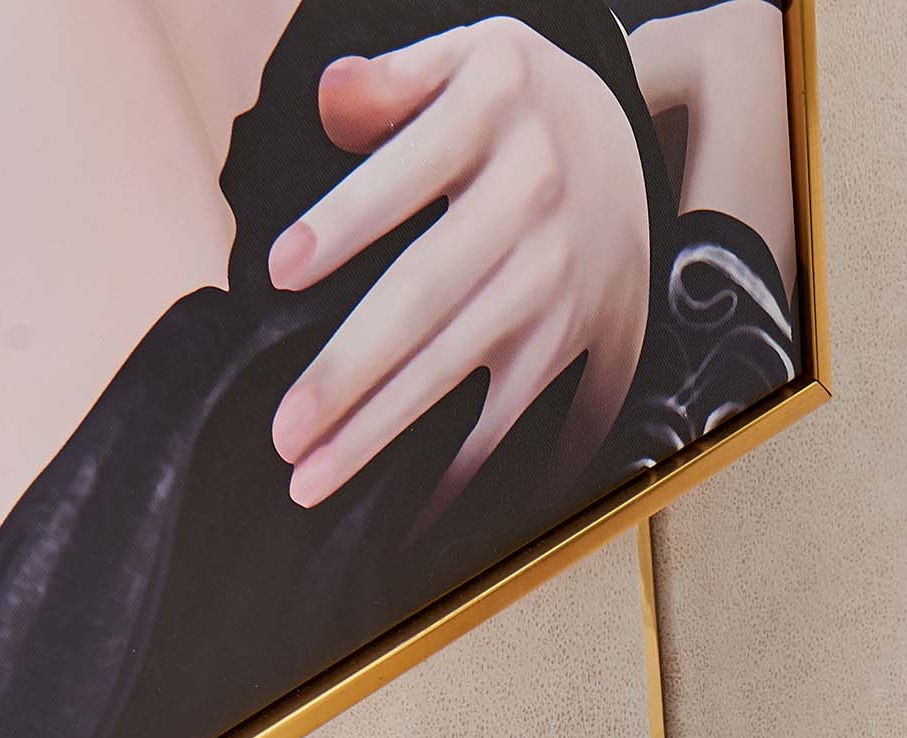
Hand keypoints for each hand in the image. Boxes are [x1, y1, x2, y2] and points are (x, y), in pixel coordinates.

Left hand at [266, 20, 651, 510]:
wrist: (629, 149)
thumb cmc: (515, 110)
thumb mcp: (464, 55)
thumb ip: (390, 77)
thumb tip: (331, 100)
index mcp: (493, 116)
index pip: (404, 175)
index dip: (344, 224)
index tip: (277, 270)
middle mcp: (536, 205)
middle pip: (428, 299)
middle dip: (351, 374)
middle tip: (285, 434)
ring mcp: (566, 286)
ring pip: (467, 376)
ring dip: (388, 438)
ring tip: (316, 481)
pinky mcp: (592, 347)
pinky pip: (526, 424)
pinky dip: (468, 476)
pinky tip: (408, 513)